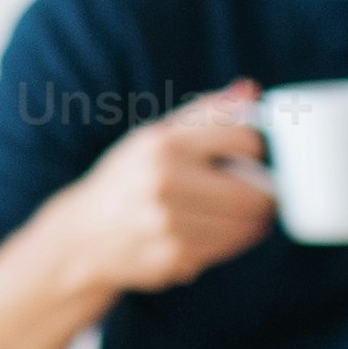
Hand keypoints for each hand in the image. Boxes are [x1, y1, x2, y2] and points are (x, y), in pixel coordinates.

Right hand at [53, 84, 277, 294]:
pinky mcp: (173, 258)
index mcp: (162, 145)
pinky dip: (230, 240)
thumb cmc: (128, 179)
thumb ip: (206, 113)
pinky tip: (213, 231)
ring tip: (237, 213)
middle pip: (254, 191)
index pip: (244, 138)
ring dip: (251, 219)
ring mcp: (168, 224)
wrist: (83, 235)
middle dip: (264, 192)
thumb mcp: (156, 136)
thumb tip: (251, 90)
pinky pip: (228, 248)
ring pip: (246, 225)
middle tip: (260, 191)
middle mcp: (163, 183)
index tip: (250, 154)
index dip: (255, 147)